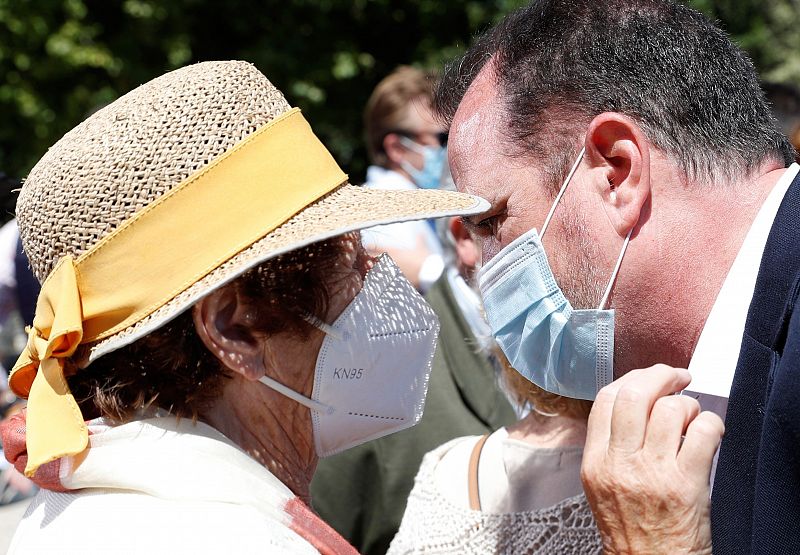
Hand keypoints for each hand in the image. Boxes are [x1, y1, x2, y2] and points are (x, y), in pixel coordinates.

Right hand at [581, 365, 724, 553]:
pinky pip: (703, 433)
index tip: (649, 377)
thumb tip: (635, 403)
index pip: (606, 399)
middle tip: (676, 377)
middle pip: (634, 395)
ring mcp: (653, 473)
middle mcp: (620, 464)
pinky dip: (712, 423)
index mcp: (595, 462)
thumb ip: (610, 445)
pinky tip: (710, 432)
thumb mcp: (601, 484)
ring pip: (671, 409)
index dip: (632, 378)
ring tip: (692, 418)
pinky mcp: (686, 485)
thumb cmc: (630, 529)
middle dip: (660, 376)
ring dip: (688, 405)